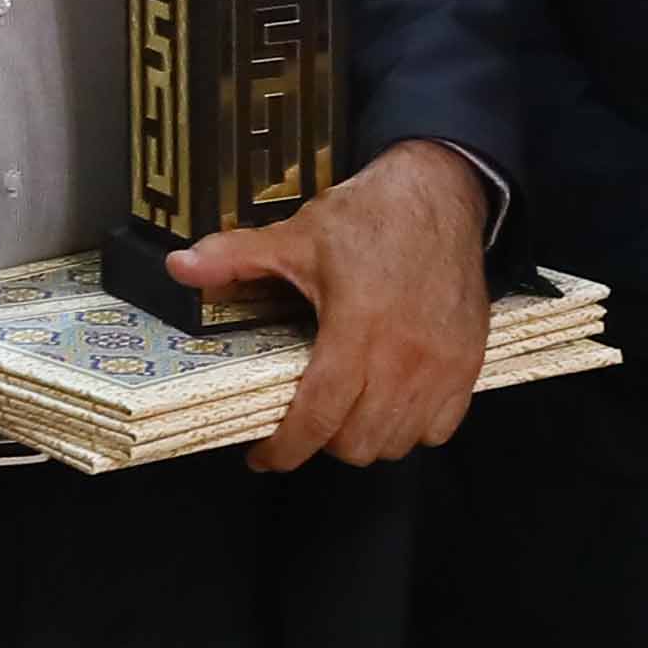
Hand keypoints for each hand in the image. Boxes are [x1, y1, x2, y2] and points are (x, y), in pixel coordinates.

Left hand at [174, 140, 491, 469]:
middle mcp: (403, 355)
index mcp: (357, 327)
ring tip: (346, 416)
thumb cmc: (370, 216)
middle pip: (357, 442)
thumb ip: (236, 257)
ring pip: (398, 442)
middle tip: (307, 421)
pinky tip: (392, 406)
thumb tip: (179, 266)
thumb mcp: (296, 235)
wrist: (440, 192)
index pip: (319, 415)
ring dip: (366, 439)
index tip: (264, 455)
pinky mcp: (468, 363)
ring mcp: (441, 364)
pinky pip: (440, 427)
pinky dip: (413, 429)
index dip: (286, 448)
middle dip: (323, 442)